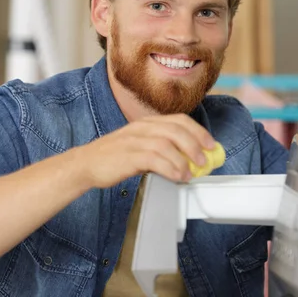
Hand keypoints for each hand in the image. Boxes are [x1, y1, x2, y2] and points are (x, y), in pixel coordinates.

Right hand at [72, 114, 215, 188]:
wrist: (86, 164)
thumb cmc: (114, 157)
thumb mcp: (139, 145)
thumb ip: (161, 149)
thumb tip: (188, 160)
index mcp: (146, 123)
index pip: (179, 120)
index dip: (198, 132)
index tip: (211, 144)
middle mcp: (142, 128)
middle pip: (176, 130)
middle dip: (195, 145)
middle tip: (205, 161)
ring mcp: (134, 140)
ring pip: (167, 143)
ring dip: (184, 159)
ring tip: (191, 173)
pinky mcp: (128, 155)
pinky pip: (154, 159)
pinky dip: (170, 168)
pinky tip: (177, 176)